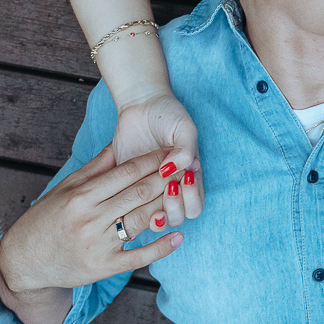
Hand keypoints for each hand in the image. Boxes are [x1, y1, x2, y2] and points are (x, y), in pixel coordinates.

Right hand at [0, 147, 182, 299]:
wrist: (23, 262)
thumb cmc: (45, 220)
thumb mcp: (64, 189)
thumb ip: (94, 169)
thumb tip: (117, 145)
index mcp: (81, 196)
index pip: (126, 173)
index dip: (153, 161)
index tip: (172, 151)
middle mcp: (90, 219)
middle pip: (138, 193)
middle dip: (166, 178)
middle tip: (189, 165)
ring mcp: (98, 244)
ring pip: (142, 220)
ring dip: (168, 205)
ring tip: (188, 192)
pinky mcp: (102, 267)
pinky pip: (137, 256)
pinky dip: (161, 247)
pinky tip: (179, 236)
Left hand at [113, 93, 203, 225]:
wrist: (141, 104)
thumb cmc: (168, 114)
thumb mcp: (184, 128)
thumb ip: (186, 150)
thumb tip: (179, 171)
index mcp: (189, 177)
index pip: (195, 205)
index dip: (191, 199)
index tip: (184, 178)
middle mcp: (171, 187)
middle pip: (178, 217)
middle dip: (174, 207)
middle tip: (167, 187)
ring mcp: (149, 189)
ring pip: (156, 219)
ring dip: (155, 212)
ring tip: (148, 194)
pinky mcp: (128, 186)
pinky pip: (131, 208)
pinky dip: (132, 207)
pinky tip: (129, 193)